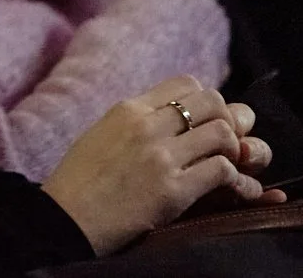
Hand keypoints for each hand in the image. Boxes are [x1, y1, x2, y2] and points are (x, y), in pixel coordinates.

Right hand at [40, 75, 282, 255]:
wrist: (64, 219)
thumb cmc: (79, 182)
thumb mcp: (102, 134)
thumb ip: (136, 122)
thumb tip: (171, 119)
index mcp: (128, 109)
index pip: (186, 83)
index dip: (206, 101)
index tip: (207, 121)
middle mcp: (146, 125)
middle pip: (212, 101)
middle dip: (228, 120)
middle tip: (228, 143)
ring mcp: (160, 156)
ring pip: (223, 134)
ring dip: (235, 151)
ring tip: (232, 166)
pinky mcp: (172, 190)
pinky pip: (223, 172)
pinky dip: (239, 182)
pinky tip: (238, 190)